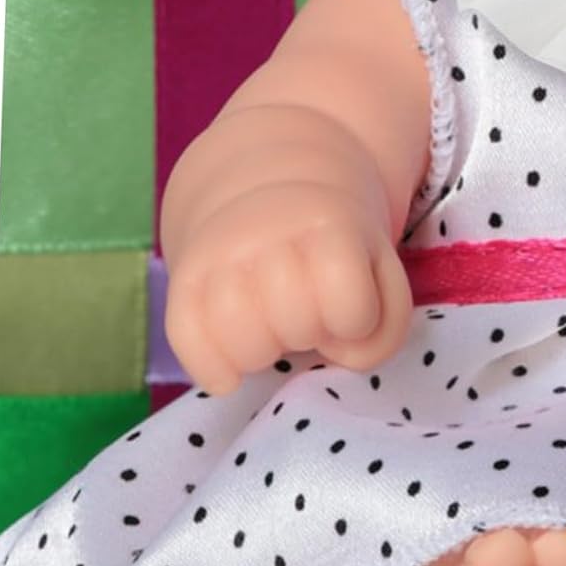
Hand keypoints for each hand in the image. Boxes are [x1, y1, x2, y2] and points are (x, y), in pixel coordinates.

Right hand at [164, 181, 413, 393]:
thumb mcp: (380, 274)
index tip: (349, 309)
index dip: (356, 321)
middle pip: (297, 324)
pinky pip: (186, 340)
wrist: (268, 192)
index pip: (349, 302)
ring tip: (272, 333)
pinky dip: (213, 370)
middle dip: (310, 332)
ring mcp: (219, 254)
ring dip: (264, 354)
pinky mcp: (182, 279)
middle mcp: (268, 230)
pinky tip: (232, 373)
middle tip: (307, 313)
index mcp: (329, 223)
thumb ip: (383, 328)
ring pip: (241, 340)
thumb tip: (336, 355)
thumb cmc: (334, 252)